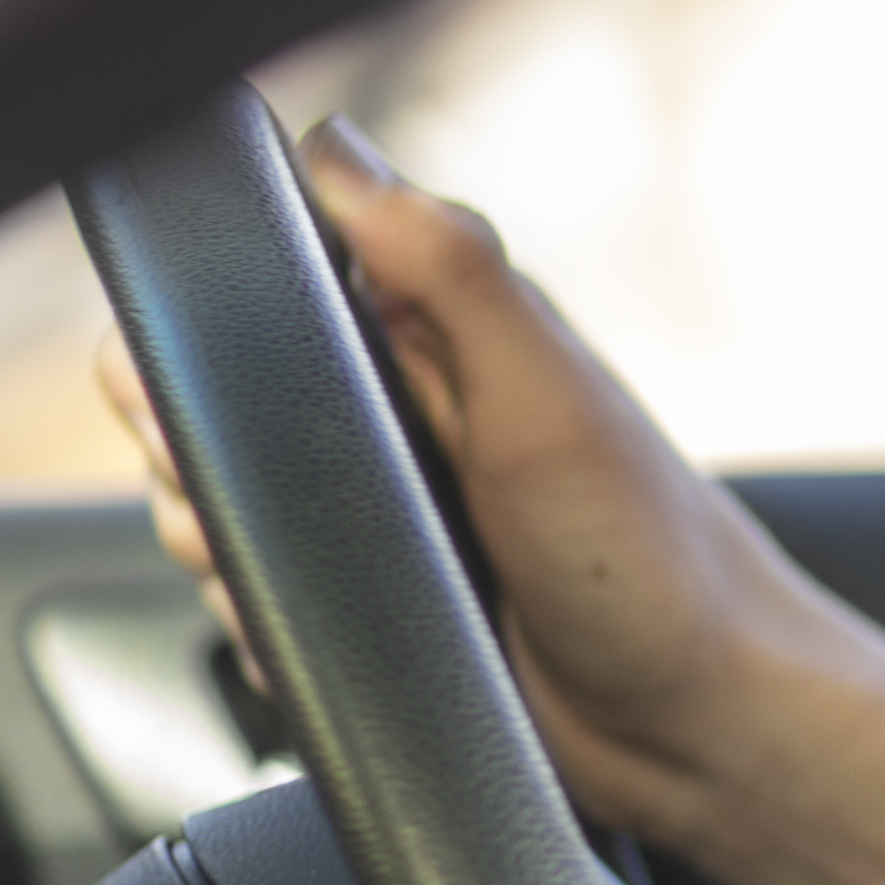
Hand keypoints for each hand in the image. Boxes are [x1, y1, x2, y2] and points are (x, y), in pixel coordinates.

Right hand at [91, 117, 842, 843]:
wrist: (695, 733)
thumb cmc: (652, 562)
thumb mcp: (550, 401)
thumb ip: (454, 272)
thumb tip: (339, 151)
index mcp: (445, 335)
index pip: (277, 270)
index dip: (207, 310)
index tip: (191, 374)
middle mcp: (409, 411)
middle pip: (221, 392)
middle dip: (189, 444)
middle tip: (222, 491)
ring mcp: (387, 510)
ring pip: (228, 497)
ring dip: (214, 536)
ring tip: (258, 567)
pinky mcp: (381, 596)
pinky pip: (271, 589)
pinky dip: (258, 612)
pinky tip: (292, 632)